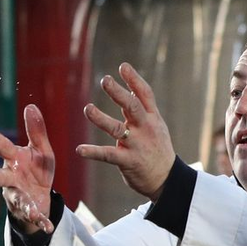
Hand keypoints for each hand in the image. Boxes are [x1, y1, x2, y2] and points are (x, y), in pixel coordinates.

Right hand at [0, 104, 55, 233]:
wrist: (40, 197)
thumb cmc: (36, 169)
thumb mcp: (41, 150)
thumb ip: (36, 131)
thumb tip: (31, 105)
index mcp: (13, 160)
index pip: (2, 147)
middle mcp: (10, 178)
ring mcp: (17, 196)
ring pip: (17, 200)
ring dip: (24, 205)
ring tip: (31, 211)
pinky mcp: (28, 210)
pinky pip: (34, 216)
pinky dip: (40, 221)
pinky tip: (47, 226)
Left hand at [76, 63, 175, 201]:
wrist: (167, 179)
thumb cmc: (158, 149)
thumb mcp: (156, 126)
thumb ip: (143, 109)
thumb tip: (130, 88)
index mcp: (152, 118)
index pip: (145, 95)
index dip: (134, 80)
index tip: (122, 66)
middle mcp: (145, 129)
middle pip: (132, 107)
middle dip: (118, 93)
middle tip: (105, 80)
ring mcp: (136, 145)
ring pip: (116, 129)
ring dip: (100, 118)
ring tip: (87, 108)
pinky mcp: (128, 161)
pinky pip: (108, 155)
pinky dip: (93, 152)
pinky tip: (79, 149)